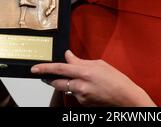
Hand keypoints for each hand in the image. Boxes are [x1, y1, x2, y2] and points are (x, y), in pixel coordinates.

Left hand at [31, 50, 155, 106]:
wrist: (126, 98)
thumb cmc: (116, 80)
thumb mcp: (99, 64)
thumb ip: (80, 60)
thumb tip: (68, 56)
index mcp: (85, 72)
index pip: (60, 68)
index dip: (45, 68)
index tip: (35, 68)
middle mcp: (81, 86)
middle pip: (57, 82)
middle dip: (49, 79)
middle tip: (45, 75)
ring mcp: (81, 97)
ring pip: (66, 88)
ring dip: (67, 83)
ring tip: (80, 79)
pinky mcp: (83, 104)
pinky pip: (75, 95)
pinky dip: (77, 90)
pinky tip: (87, 87)